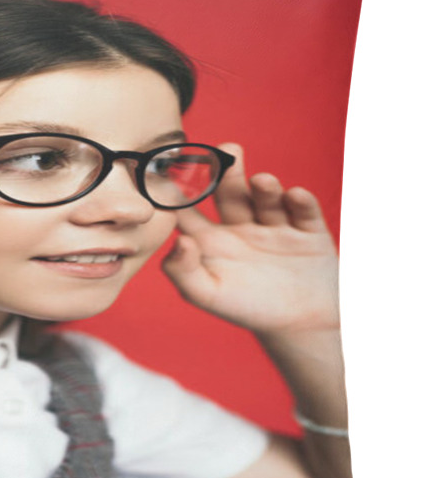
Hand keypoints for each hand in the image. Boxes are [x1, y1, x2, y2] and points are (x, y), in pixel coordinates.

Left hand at [161, 143, 339, 334]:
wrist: (302, 327)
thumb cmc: (247, 310)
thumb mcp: (206, 295)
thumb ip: (181, 271)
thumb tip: (177, 240)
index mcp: (211, 239)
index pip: (189, 208)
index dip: (179, 189)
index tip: (171, 166)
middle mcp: (240, 226)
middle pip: (230, 192)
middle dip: (228, 172)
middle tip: (227, 150)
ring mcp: (274, 225)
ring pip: (266, 197)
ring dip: (264, 186)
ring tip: (262, 182)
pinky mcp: (307, 230)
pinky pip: (303, 210)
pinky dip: (300, 201)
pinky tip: (294, 197)